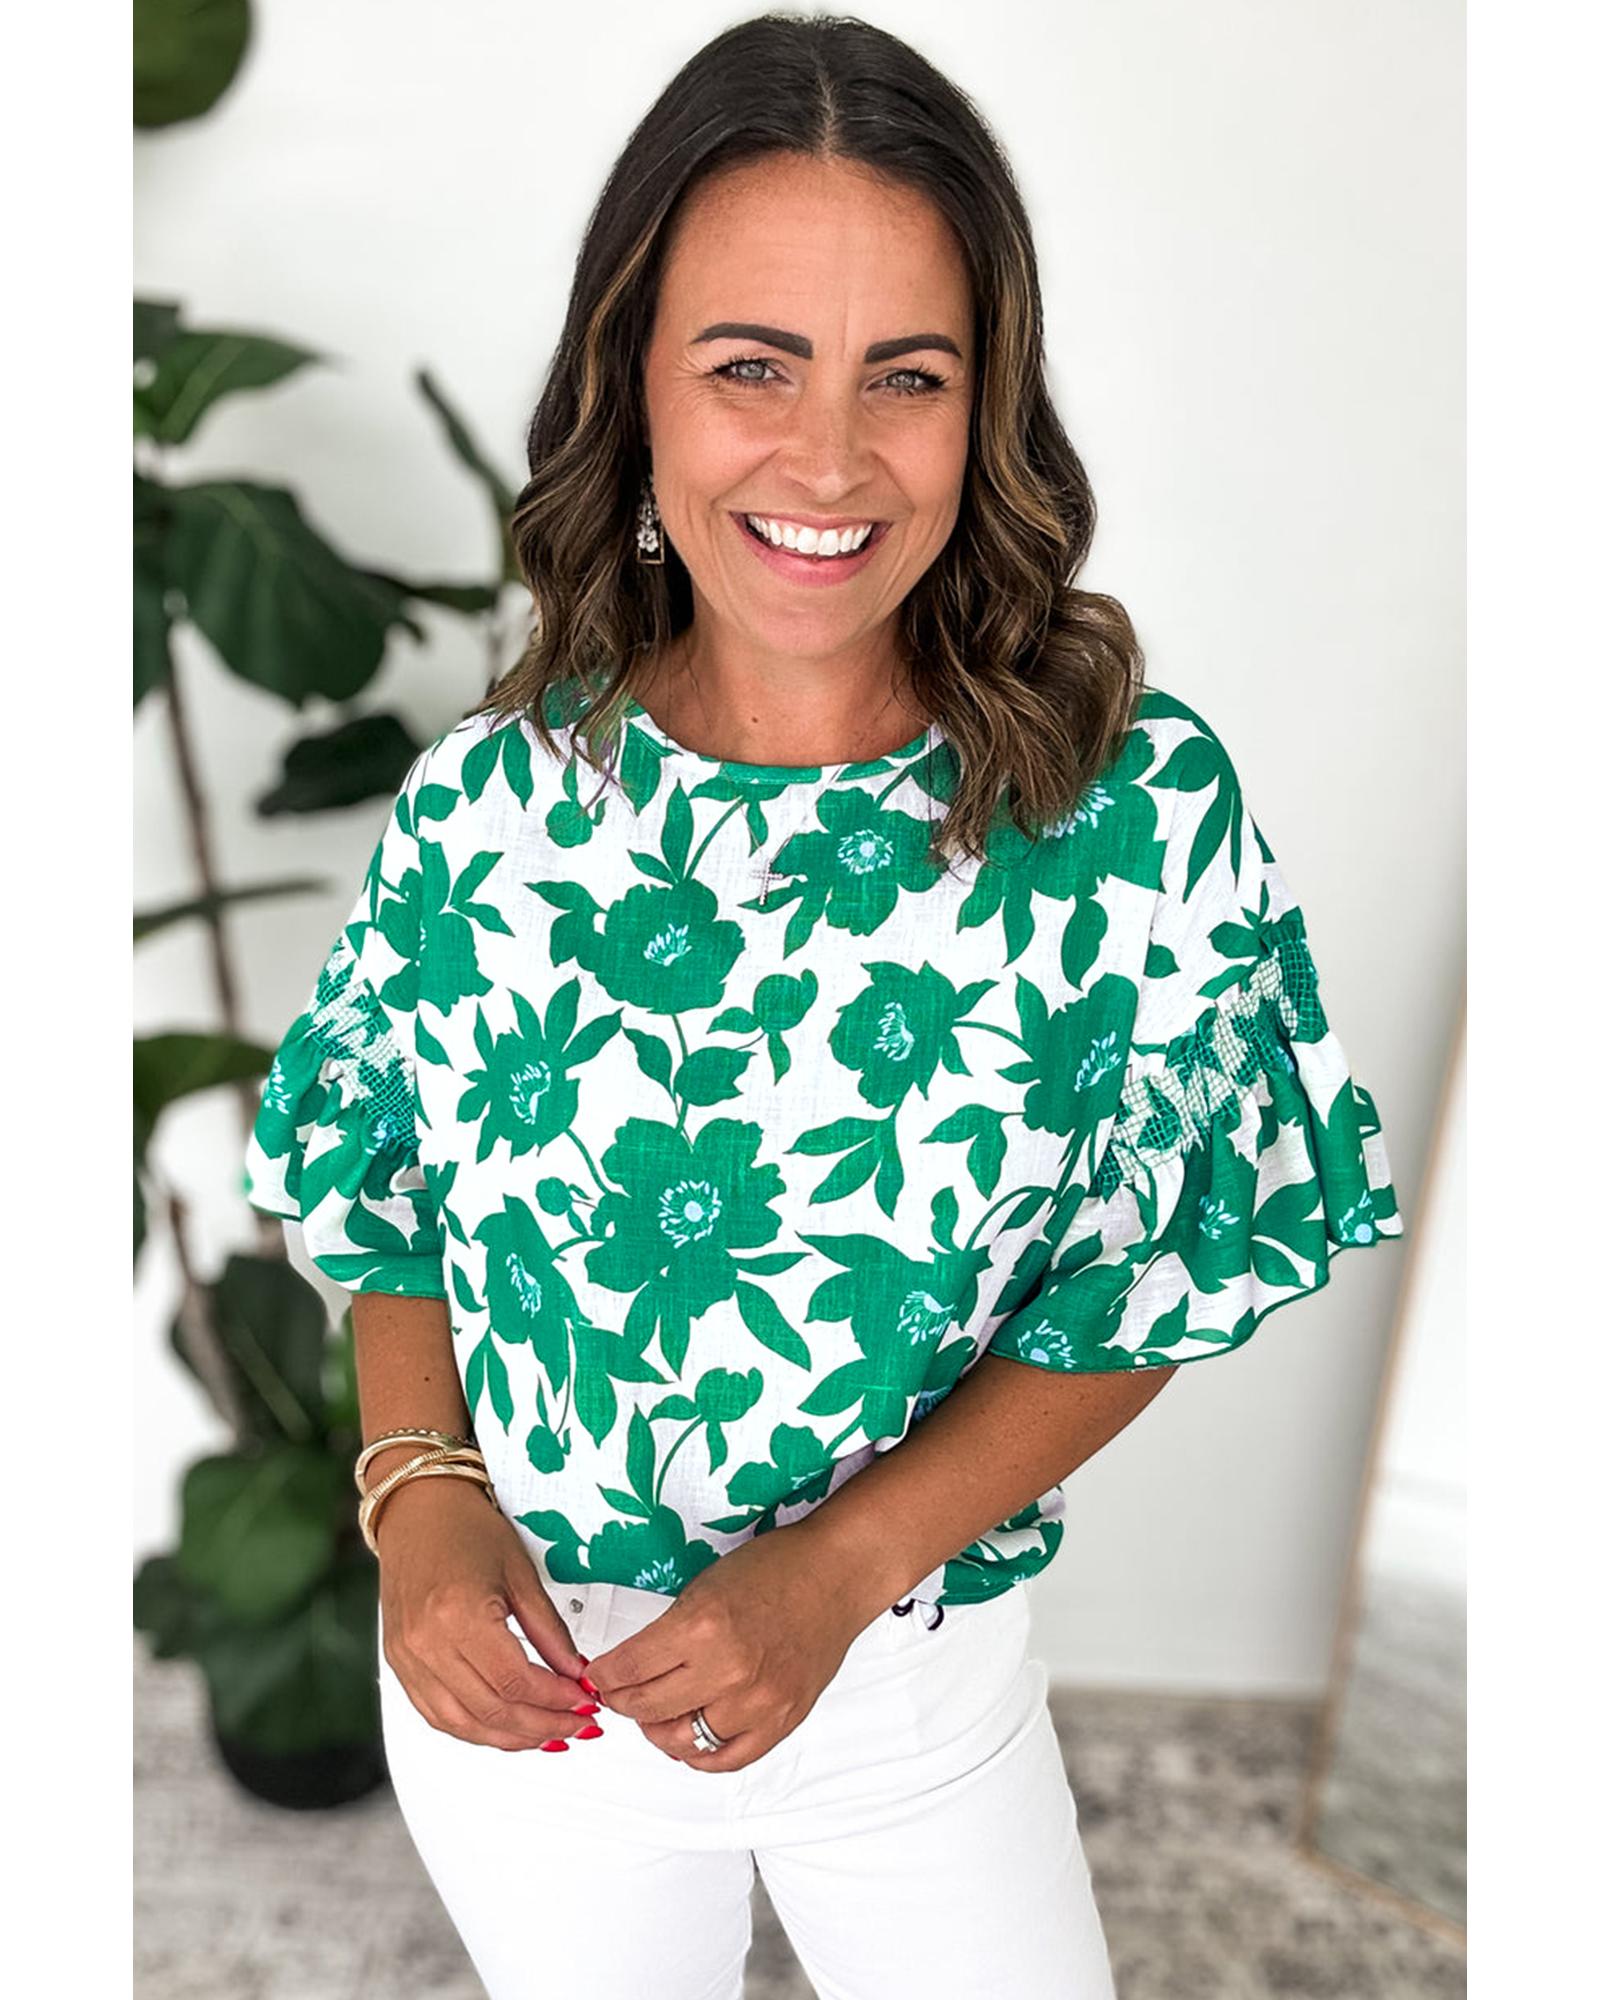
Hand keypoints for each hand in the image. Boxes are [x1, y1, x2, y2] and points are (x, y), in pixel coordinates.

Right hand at [377, 1475, 596, 1750]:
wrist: (417, 1509)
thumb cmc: (466, 1529)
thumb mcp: (521, 1574)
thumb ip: (550, 1631)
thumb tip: (576, 1674)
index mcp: (459, 1614)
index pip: (515, 1681)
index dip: (555, 1700)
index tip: (583, 1702)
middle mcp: (427, 1642)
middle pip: (492, 1710)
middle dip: (542, 1726)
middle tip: (576, 1725)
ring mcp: (407, 1658)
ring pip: (464, 1724)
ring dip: (510, 1738)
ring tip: (548, 1735)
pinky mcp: (399, 1664)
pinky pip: (438, 1716)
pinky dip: (475, 1730)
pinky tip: (506, 1729)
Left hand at [580, 1522, 876, 1771]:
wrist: (834, 1576)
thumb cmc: (776, 1570)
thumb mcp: (704, 1587)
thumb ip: (668, 1632)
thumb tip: (630, 1668)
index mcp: (702, 1626)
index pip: (630, 1669)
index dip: (605, 1676)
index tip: (600, 1677)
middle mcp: (729, 1670)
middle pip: (648, 1709)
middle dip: (623, 1701)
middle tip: (619, 1694)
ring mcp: (758, 1701)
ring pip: (683, 1742)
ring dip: (659, 1730)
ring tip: (656, 1714)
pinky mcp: (782, 1720)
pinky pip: (727, 1759)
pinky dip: (700, 1755)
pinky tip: (690, 1739)